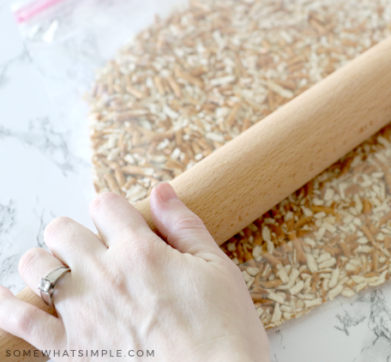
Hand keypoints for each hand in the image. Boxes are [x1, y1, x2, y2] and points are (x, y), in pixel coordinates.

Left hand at [0, 183, 268, 360]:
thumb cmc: (223, 329)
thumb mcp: (217, 268)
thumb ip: (184, 225)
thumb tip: (162, 190)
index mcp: (142, 251)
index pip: (106, 205)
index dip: (113, 209)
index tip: (120, 221)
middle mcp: (105, 276)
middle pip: (63, 229)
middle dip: (78, 232)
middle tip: (96, 249)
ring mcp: (82, 313)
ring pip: (36, 264)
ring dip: (47, 261)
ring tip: (64, 271)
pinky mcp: (70, 349)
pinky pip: (19, 321)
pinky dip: (5, 304)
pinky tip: (3, 295)